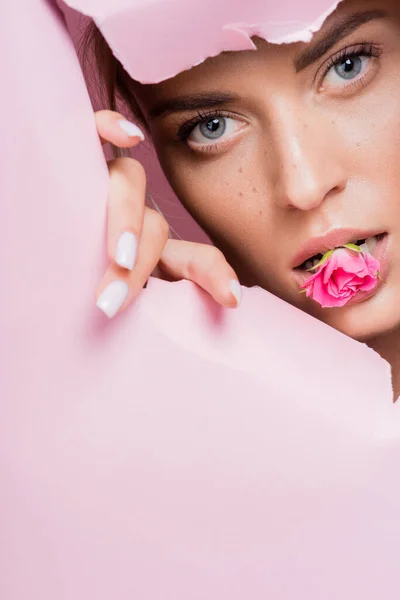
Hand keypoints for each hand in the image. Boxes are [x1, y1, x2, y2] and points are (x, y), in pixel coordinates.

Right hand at [94, 110, 241, 317]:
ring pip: (128, 183)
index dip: (212, 272)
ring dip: (124, 219)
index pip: (192, 257)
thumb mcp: (125, 294)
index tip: (230, 298)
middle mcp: (138, 216)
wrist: (42, 254)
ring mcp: (110, 186)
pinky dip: (109, 128)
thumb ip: (163, 296)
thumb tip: (227, 305)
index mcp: (153, 251)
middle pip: (154, 226)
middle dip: (141, 262)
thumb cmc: (83, 278)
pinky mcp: (81, 161)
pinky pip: (95, 132)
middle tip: (115, 302)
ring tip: (118, 257)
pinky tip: (128, 135)